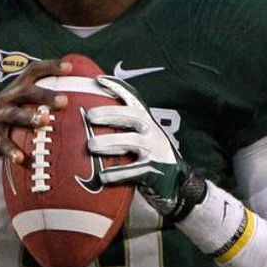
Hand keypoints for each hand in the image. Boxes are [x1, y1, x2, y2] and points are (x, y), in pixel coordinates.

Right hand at [0, 59, 69, 170]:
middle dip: (45, 94)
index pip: (32, 72)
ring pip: (12, 114)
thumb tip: (70, 117)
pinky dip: (11, 150)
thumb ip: (35, 112)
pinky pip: (0, 143)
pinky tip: (22, 159)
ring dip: (29, 117)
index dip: (50, 67)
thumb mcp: (15, 117)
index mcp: (13, 93)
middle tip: (64, 101)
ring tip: (45, 121)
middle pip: (25, 91)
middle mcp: (3, 100)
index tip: (70, 67)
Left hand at [86, 75, 205, 219]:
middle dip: (110, 114)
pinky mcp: (155, 171)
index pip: (133, 99)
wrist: (178, 185)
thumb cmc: (150, 159)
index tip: (98, 81)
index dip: (117, 88)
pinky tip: (103, 176)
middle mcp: (152, 132)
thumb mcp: (140, 139)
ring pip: (132, 141)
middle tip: (89, 117)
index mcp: (146, 122)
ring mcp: (155, 150)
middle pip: (132, 117)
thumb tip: (88, 124)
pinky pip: (135, 171)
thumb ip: (122, 131)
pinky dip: (118, 173)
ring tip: (91, 146)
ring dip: (110, 142)